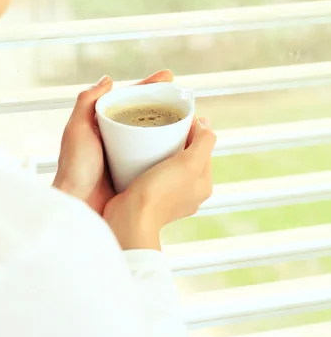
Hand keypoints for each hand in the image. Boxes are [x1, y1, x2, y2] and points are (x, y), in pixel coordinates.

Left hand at [53, 70, 173, 215]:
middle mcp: (117, 138)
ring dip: (172, 127)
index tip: (169, 77)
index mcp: (102, 124)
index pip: (129, 99)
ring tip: (191, 120)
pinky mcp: (137, 173)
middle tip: (186, 100)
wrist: (78, 206)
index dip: (149, 87)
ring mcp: (128, 156)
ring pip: (154, 136)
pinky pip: (157, 157)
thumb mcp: (76, 129)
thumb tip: (109, 79)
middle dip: (165, 105)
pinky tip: (184, 147)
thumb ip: (86, 102)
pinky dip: (170, 150)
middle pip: (145, 115)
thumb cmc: (74, 168)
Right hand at [103, 118, 214, 250]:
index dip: (194, 129)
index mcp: (203, 184)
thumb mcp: (189, 162)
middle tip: (163, 125)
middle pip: (188, 154)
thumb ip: (204, 142)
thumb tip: (206, 124)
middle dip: (179, 138)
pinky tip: (140, 154)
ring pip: (171, 163)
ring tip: (150, 136)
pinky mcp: (150, 196)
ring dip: (163, 149)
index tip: (179, 117)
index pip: (204, 148)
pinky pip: (154, 172)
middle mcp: (189, 192)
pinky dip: (150, 161)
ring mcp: (169, 195)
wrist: (130, 219)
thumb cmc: (160, 192)